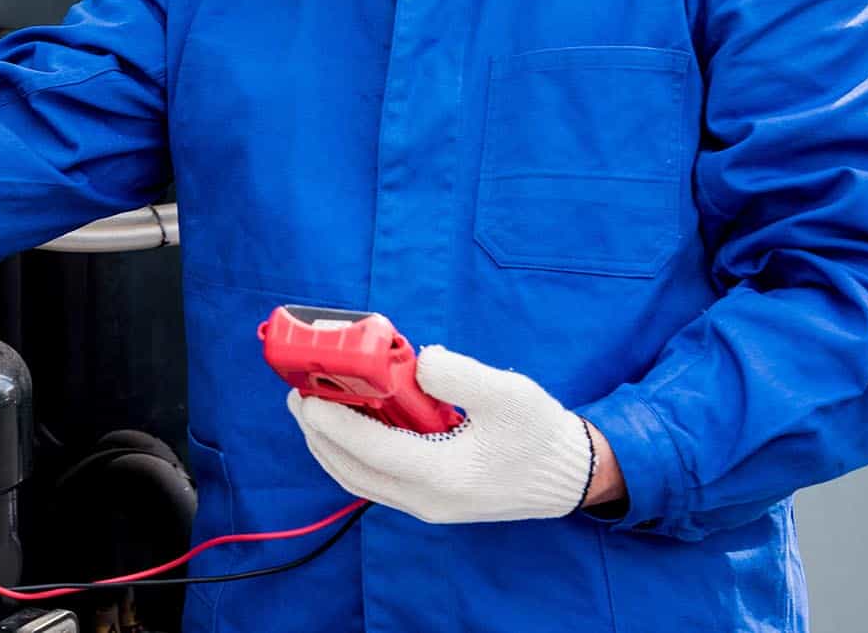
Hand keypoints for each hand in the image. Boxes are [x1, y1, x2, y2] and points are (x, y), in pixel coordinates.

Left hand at [286, 346, 613, 523]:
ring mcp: (428, 506)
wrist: (569, 475)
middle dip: (318, 434)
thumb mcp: (508, 393)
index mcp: (444, 475)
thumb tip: (420, 362)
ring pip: (359, 481)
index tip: (306, 397)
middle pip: (352, 470)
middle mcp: (428, 500)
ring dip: (330, 447)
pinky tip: (348, 427)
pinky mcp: (431, 502)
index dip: (332, 423)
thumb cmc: (540, 433)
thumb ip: (460, 375)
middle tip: (298, 397)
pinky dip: (352, 456)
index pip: (371, 450)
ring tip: (312, 410)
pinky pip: (375, 482)